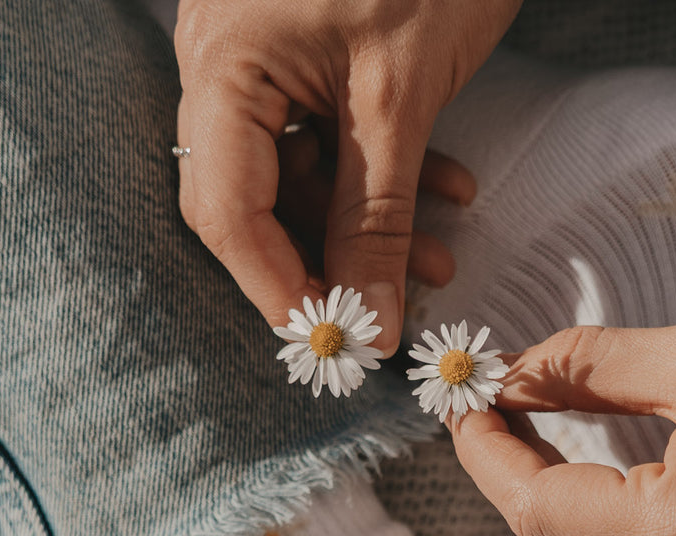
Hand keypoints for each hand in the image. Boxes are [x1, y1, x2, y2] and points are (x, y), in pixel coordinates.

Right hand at [173, 0, 520, 353]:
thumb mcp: (401, 99)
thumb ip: (379, 222)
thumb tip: (370, 325)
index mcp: (224, 67)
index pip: (227, 215)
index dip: (278, 288)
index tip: (335, 342)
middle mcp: (225, 65)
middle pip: (257, 203)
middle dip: (331, 263)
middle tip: (390, 311)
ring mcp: (263, 58)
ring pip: (305, 176)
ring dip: (375, 226)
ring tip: (448, 259)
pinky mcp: (306, 54)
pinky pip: (330, 137)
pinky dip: (387, 175)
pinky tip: (451, 190)